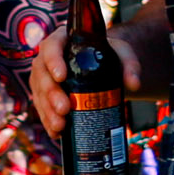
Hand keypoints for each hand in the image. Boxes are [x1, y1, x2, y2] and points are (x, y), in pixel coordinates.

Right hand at [27, 26, 143, 135]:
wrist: (103, 66)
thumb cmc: (109, 55)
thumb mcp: (122, 54)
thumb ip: (130, 65)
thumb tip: (134, 84)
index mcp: (62, 40)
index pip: (51, 47)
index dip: (53, 61)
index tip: (61, 77)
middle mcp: (47, 58)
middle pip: (42, 75)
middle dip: (51, 94)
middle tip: (65, 109)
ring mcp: (44, 77)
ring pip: (39, 94)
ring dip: (47, 111)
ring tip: (61, 126)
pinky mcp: (44, 95)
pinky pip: (42, 108)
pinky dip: (48, 121)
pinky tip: (57, 133)